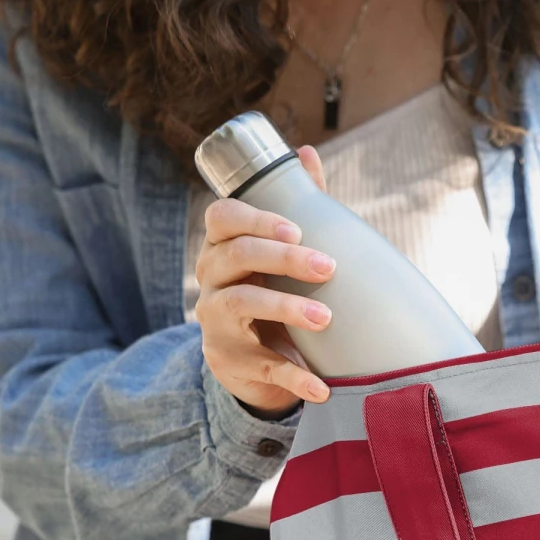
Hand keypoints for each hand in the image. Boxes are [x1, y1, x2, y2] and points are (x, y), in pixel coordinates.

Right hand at [195, 144, 333, 416]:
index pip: (221, 219)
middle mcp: (212, 282)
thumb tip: (305, 152)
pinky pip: (264, 368)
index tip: (296, 227)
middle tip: (328, 266)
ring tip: (325, 317)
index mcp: (223, 248)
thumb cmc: (269, 292)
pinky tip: (321, 387)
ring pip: (242, 305)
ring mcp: (218, 324)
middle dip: (283, 258)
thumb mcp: (278, 253)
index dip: (255, 219)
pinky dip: (295, 378)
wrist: (252, 364)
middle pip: (235, 257)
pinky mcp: (233, 364)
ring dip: (286, 308)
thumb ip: (294, 204)